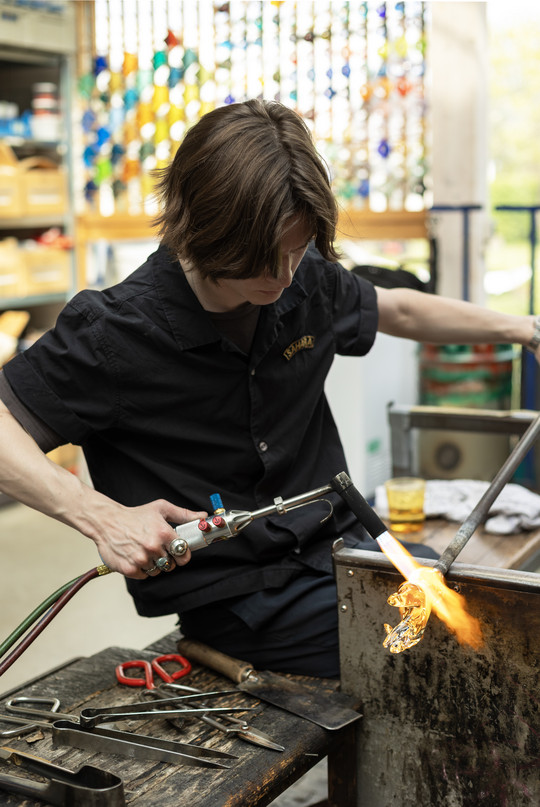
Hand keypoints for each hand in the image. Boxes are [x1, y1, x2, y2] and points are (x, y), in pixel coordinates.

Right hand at [88, 497, 206, 579]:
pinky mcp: (130, 569)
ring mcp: (141, 559)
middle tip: (158, 549)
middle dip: (167, 558)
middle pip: (171, 564)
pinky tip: (137, 556)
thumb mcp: (161, 509)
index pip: (184, 552)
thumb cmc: (135, 515)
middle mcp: (153, 547)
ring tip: (145, 551)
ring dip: (154, 564)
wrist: (106, 522)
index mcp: (163, 533)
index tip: (179, 552)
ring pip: (158, 571)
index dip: (182, 553)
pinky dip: (142, 569)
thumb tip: (202, 516)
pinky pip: (145, 576)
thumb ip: (184, 514)